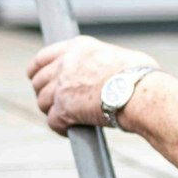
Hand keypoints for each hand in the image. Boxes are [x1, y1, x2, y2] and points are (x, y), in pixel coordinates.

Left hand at [28, 36, 157, 134]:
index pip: (43, 57)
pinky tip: (69, 129)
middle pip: (39, 81)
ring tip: (65, 117)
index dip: (36, 70)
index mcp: (78, 47)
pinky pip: (53, 121)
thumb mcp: (119, 56)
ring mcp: (62, 86)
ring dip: (52, 111)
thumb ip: (103, 60)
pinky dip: (60, 127)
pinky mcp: (64, 108)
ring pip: (42, 102)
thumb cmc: (141, 77)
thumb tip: (111, 69)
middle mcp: (65, 64)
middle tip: (55, 103)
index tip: (36, 78)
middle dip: (44, 93)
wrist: (141, 94)